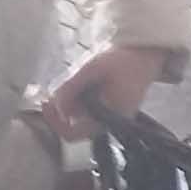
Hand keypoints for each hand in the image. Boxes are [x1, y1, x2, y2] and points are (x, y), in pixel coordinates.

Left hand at [47, 43, 178, 136]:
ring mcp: (110, 119)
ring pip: (79, 119)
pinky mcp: (110, 111)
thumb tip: (54, 105)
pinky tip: (81, 84)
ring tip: (71, 83)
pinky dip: (78, 101)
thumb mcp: (92, 69)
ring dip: (69, 104)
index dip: (55, 122)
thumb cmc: (121, 62)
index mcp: (108, 118)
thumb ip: (71, 87)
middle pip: (74, 127)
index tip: (46, 104)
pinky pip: (87, 112)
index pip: (73, 134)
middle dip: (60, 111)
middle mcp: (109, 123)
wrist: (144, 56)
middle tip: (51, 92)